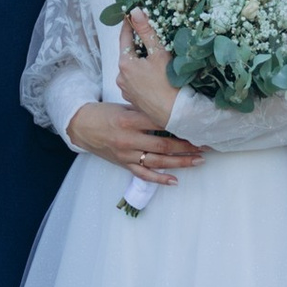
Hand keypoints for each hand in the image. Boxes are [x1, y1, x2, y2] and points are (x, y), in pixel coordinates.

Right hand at [67, 98, 203, 188]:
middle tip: (205, 145)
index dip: (180, 125)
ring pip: (157, 161)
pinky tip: (175, 180)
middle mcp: (128, 139)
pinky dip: (160, 179)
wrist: (81, 127)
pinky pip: (144, 174)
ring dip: (180, 162)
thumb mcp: (123, 105)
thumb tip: (170, 108)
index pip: (160, 123)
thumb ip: (144, 109)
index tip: (197, 125)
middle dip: (186, 146)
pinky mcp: (124, 164)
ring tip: (198, 160)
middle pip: (163, 145)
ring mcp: (126, 154)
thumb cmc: (104, 113)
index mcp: (129, 120)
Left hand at [115, 12, 179, 131]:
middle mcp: (121, 78)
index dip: (129, 25)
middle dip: (138, 46)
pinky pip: (136, 83)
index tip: (131, 14)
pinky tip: (155, 77)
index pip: (124, 38)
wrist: (176, 114)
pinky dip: (142, 77)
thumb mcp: (159, 53)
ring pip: (132, 70)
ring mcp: (126, 90)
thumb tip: (135, 11)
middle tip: (149, 37)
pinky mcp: (134, 100)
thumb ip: (146, 31)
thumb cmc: (169, 83)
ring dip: (140, 63)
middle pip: (128, 55)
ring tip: (155, 59)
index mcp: (125, 64)